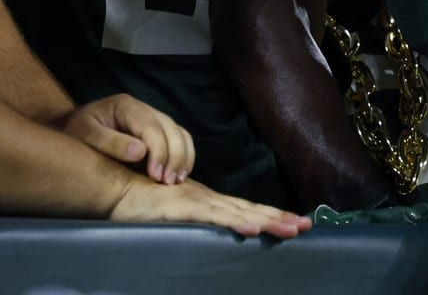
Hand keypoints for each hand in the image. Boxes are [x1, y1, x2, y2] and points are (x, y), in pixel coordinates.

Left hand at [58, 94, 194, 183]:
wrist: (71, 129)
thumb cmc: (75, 133)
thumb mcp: (84, 134)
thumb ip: (110, 142)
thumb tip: (140, 153)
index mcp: (126, 106)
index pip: (151, 127)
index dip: (159, 151)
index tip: (156, 176)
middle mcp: (145, 109)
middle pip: (171, 129)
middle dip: (174, 156)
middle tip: (169, 183)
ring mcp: (154, 118)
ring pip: (180, 133)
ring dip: (183, 157)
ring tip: (177, 181)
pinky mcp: (157, 132)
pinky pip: (180, 140)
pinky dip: (184, 156)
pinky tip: (179, 174)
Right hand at [110, 174, 310, 237]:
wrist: (118, 189)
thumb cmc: (143, 206)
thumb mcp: (175, 220)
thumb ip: (194, 226)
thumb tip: (212, 240)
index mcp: (210, 203)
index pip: (247, 210)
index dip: (272, 216)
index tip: (296, 223)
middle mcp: (211, 200)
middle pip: (252, 210)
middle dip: (281, 218)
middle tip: (307, 225)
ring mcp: (200, 202)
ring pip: (242, 213)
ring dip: (269, 220)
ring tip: (293, 228)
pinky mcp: (185, 208)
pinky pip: (215, 217)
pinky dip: (236, 222)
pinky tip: (253, 228)